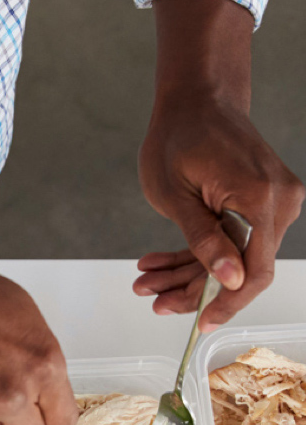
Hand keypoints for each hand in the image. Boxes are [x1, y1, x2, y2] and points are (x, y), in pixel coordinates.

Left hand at [133, 0, 304, 330]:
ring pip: (232, 256)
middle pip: (240, 267)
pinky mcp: (263, 201)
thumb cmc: (178, 137)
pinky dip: (196, 252)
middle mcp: (280, 202)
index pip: (253, 270)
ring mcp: (275, 201)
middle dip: (192, 288)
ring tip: (144, 281)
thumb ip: (203, 239)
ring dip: (187, 272)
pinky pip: (233, 238)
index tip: (200, 325)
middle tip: (151, 299)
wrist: (197, 99)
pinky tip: (157, 262)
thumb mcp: (175, 195)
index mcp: (260, 199)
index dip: (227, 303)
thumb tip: (230, 279)